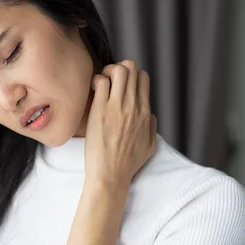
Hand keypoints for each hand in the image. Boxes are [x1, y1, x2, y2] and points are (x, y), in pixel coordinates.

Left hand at [85, 60, 156, 188]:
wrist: (110, 175)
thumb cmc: (127, 164)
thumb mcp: (150, 145)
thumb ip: (151, 126)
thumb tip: (149, 113)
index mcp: (145, 112)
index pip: (143, 78)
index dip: (131, 75)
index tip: (120, 86)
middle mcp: (133, 106)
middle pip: (131, 68)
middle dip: (119, 69)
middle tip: (109, 82)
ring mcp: (117, 107)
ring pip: (119, 70)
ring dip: (108, 71)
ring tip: (101, 84)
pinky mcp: (100, 110)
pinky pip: (102, 82)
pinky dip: (97, 80)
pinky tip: (93, 92)